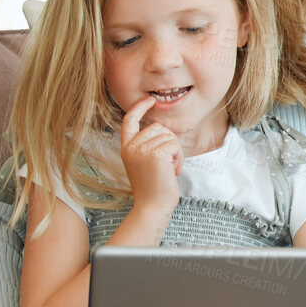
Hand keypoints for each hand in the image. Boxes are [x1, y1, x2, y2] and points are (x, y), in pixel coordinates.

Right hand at [118, 96, 182, 213]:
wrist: (152, 206)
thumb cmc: (154, 187)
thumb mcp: (146, 163)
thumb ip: (149, 146)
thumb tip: (164, 130)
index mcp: (126, 147)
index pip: (130, 121)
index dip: (140, 108)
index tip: (150, 100)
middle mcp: (131, 146)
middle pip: (158, 127)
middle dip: (170, 141)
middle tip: (170, 162)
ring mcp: (141, 149)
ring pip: (169, 136)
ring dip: (176, 152)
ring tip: (170, 168)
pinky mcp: (155, 154)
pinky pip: (175, 145)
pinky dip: (179, 157)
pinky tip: (173, 170)